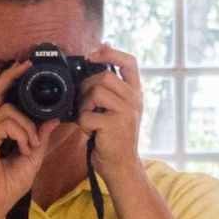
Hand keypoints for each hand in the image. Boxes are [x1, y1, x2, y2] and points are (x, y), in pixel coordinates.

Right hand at [0, 60, 60, 215]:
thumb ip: (41, 136)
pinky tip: (24, 149)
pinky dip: (21, 135)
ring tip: (31, 146)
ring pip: (8, 111)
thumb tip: (52, 119)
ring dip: (27, 127)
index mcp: (0, 127)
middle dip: (12, 75)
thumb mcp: (34, 156)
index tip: (27, 67)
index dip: (14, 80)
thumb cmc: (11, 182)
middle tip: (26, 64)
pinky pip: (6, 124)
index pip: (5, 96)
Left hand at [75, 43, 143, 184]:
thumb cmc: (114, 138)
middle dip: (87, 88)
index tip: (94, 53)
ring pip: (96, 92)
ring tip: (90, 119)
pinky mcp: (114, 125)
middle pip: (104, 76)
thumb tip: (101, 51)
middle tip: (86, 104)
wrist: (121, 166)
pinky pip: (87, 114)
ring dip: (85, 106)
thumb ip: (111, 86)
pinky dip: (83, 124)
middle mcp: (134, 100)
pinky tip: (91, 132)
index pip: (129, 62)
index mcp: (135, 93)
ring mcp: (126, 112)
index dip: (111, 53)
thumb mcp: (118, 109)